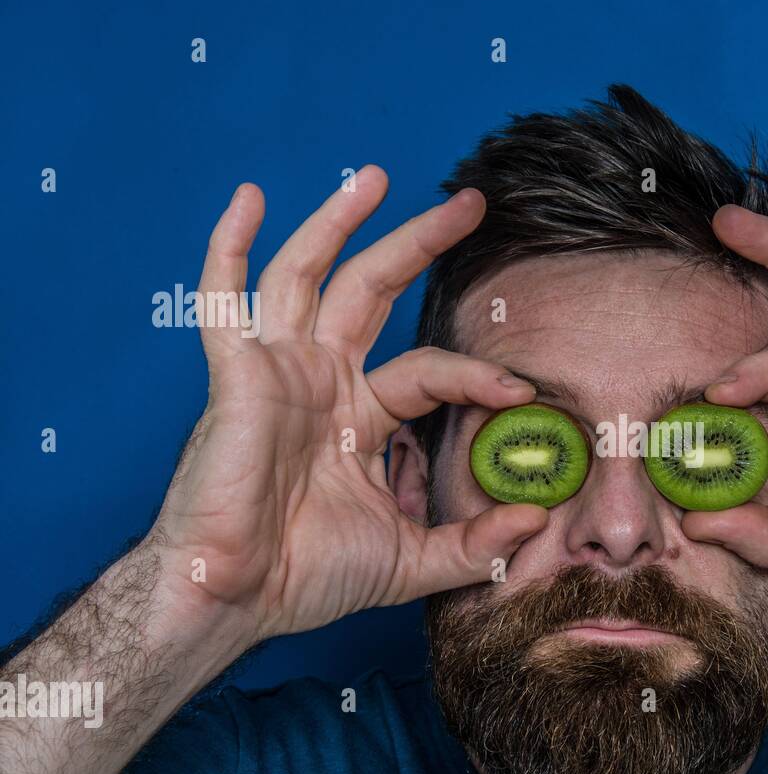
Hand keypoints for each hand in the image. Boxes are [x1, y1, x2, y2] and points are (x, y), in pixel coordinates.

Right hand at [148, 168, 547, 652]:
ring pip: (308, 275)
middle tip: (469, 203)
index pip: (430, 370)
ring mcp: (278, 371)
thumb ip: (473, 544)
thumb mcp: (410, 560)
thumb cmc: (309, 577)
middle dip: (418, 243)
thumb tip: (536, 520)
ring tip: (376, 176)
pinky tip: (249, 197)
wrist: (238, 598)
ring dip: (338, 222)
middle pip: (374, 290)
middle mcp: (322, 381)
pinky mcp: (236, 376)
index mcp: (361, 416)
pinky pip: (225, 301)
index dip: (477, 373)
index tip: (522, 390)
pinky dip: (228, 246)